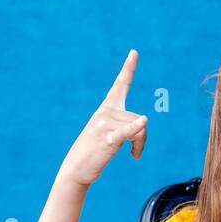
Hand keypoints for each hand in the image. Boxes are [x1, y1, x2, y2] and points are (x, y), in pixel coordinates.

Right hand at [59, 49, 149, 186]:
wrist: (76, 169)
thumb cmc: (95, 151)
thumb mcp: (113, 135)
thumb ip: (129, 127)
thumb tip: (143, 123)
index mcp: (107, 108)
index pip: (120, 85)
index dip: (128, 68)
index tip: (134, 52)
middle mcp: (105, 112)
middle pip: (139, 119)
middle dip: (143, 139)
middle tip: (136, 154)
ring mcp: (105, 124)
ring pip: (139, 129)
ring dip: (141, 146)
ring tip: (134, 156)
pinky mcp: (107, 139)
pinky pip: (126, 131)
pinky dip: (136, 129)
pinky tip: (143, 122)